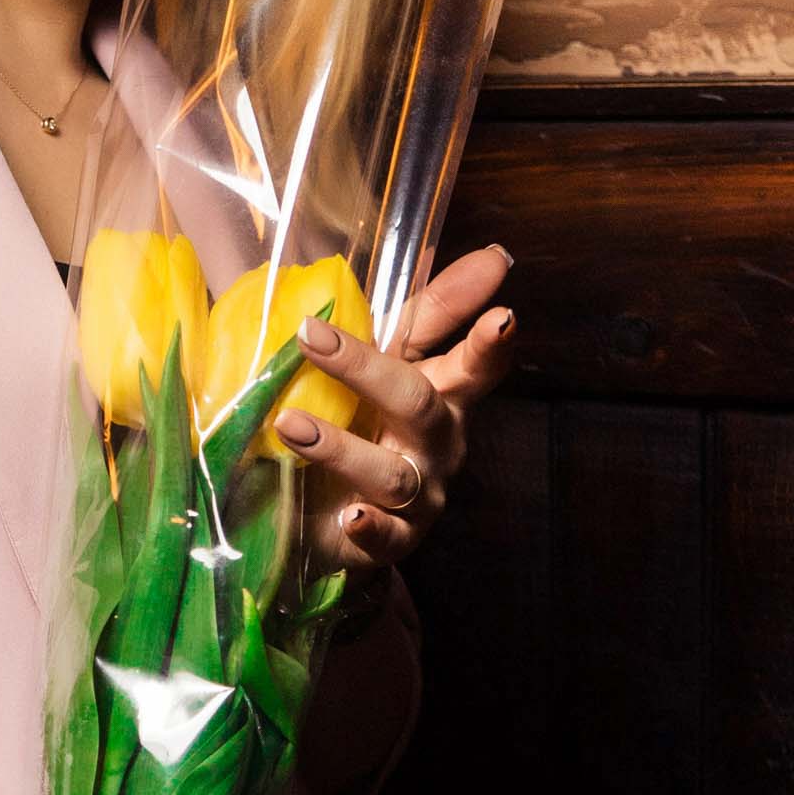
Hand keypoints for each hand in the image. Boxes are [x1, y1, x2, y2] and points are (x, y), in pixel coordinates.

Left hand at [275, 241, 515, 582]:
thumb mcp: (392, 358)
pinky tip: (349, 515)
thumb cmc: (368, 419)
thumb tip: (492, 254)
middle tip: (313, 336)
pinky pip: (386, 537)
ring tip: (291, 425)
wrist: (345, 517)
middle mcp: (439, 444)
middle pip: (418, 405)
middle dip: (366, 369)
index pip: (475, 363)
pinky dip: (369, 526)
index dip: (489, 342)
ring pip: (392, 473)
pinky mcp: (393, 540)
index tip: (503, 315)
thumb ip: (429, 312)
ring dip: (340, 446)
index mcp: (443, 393)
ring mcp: (420, 495)